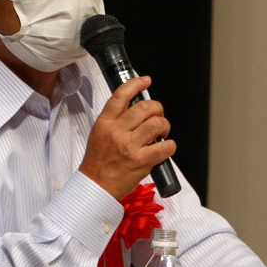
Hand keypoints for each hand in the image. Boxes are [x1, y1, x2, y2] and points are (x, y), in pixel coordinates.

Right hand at [79, 76, 175, 199]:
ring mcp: (130, 146)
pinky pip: (165, 146)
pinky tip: (165, 147)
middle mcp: (117, 131)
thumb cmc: (99, 161)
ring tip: (162, 132)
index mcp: (105, 122)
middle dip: (157, 109)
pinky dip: (170, 145)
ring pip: (157, 123)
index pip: (121, 95)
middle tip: (157, 116)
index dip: (136, 84)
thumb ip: (116, 119)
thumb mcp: (99, 133)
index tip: (146, 81)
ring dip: (164, 126)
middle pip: (145, 107)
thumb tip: (137, 107)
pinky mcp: (142, 161)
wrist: (96, 185)